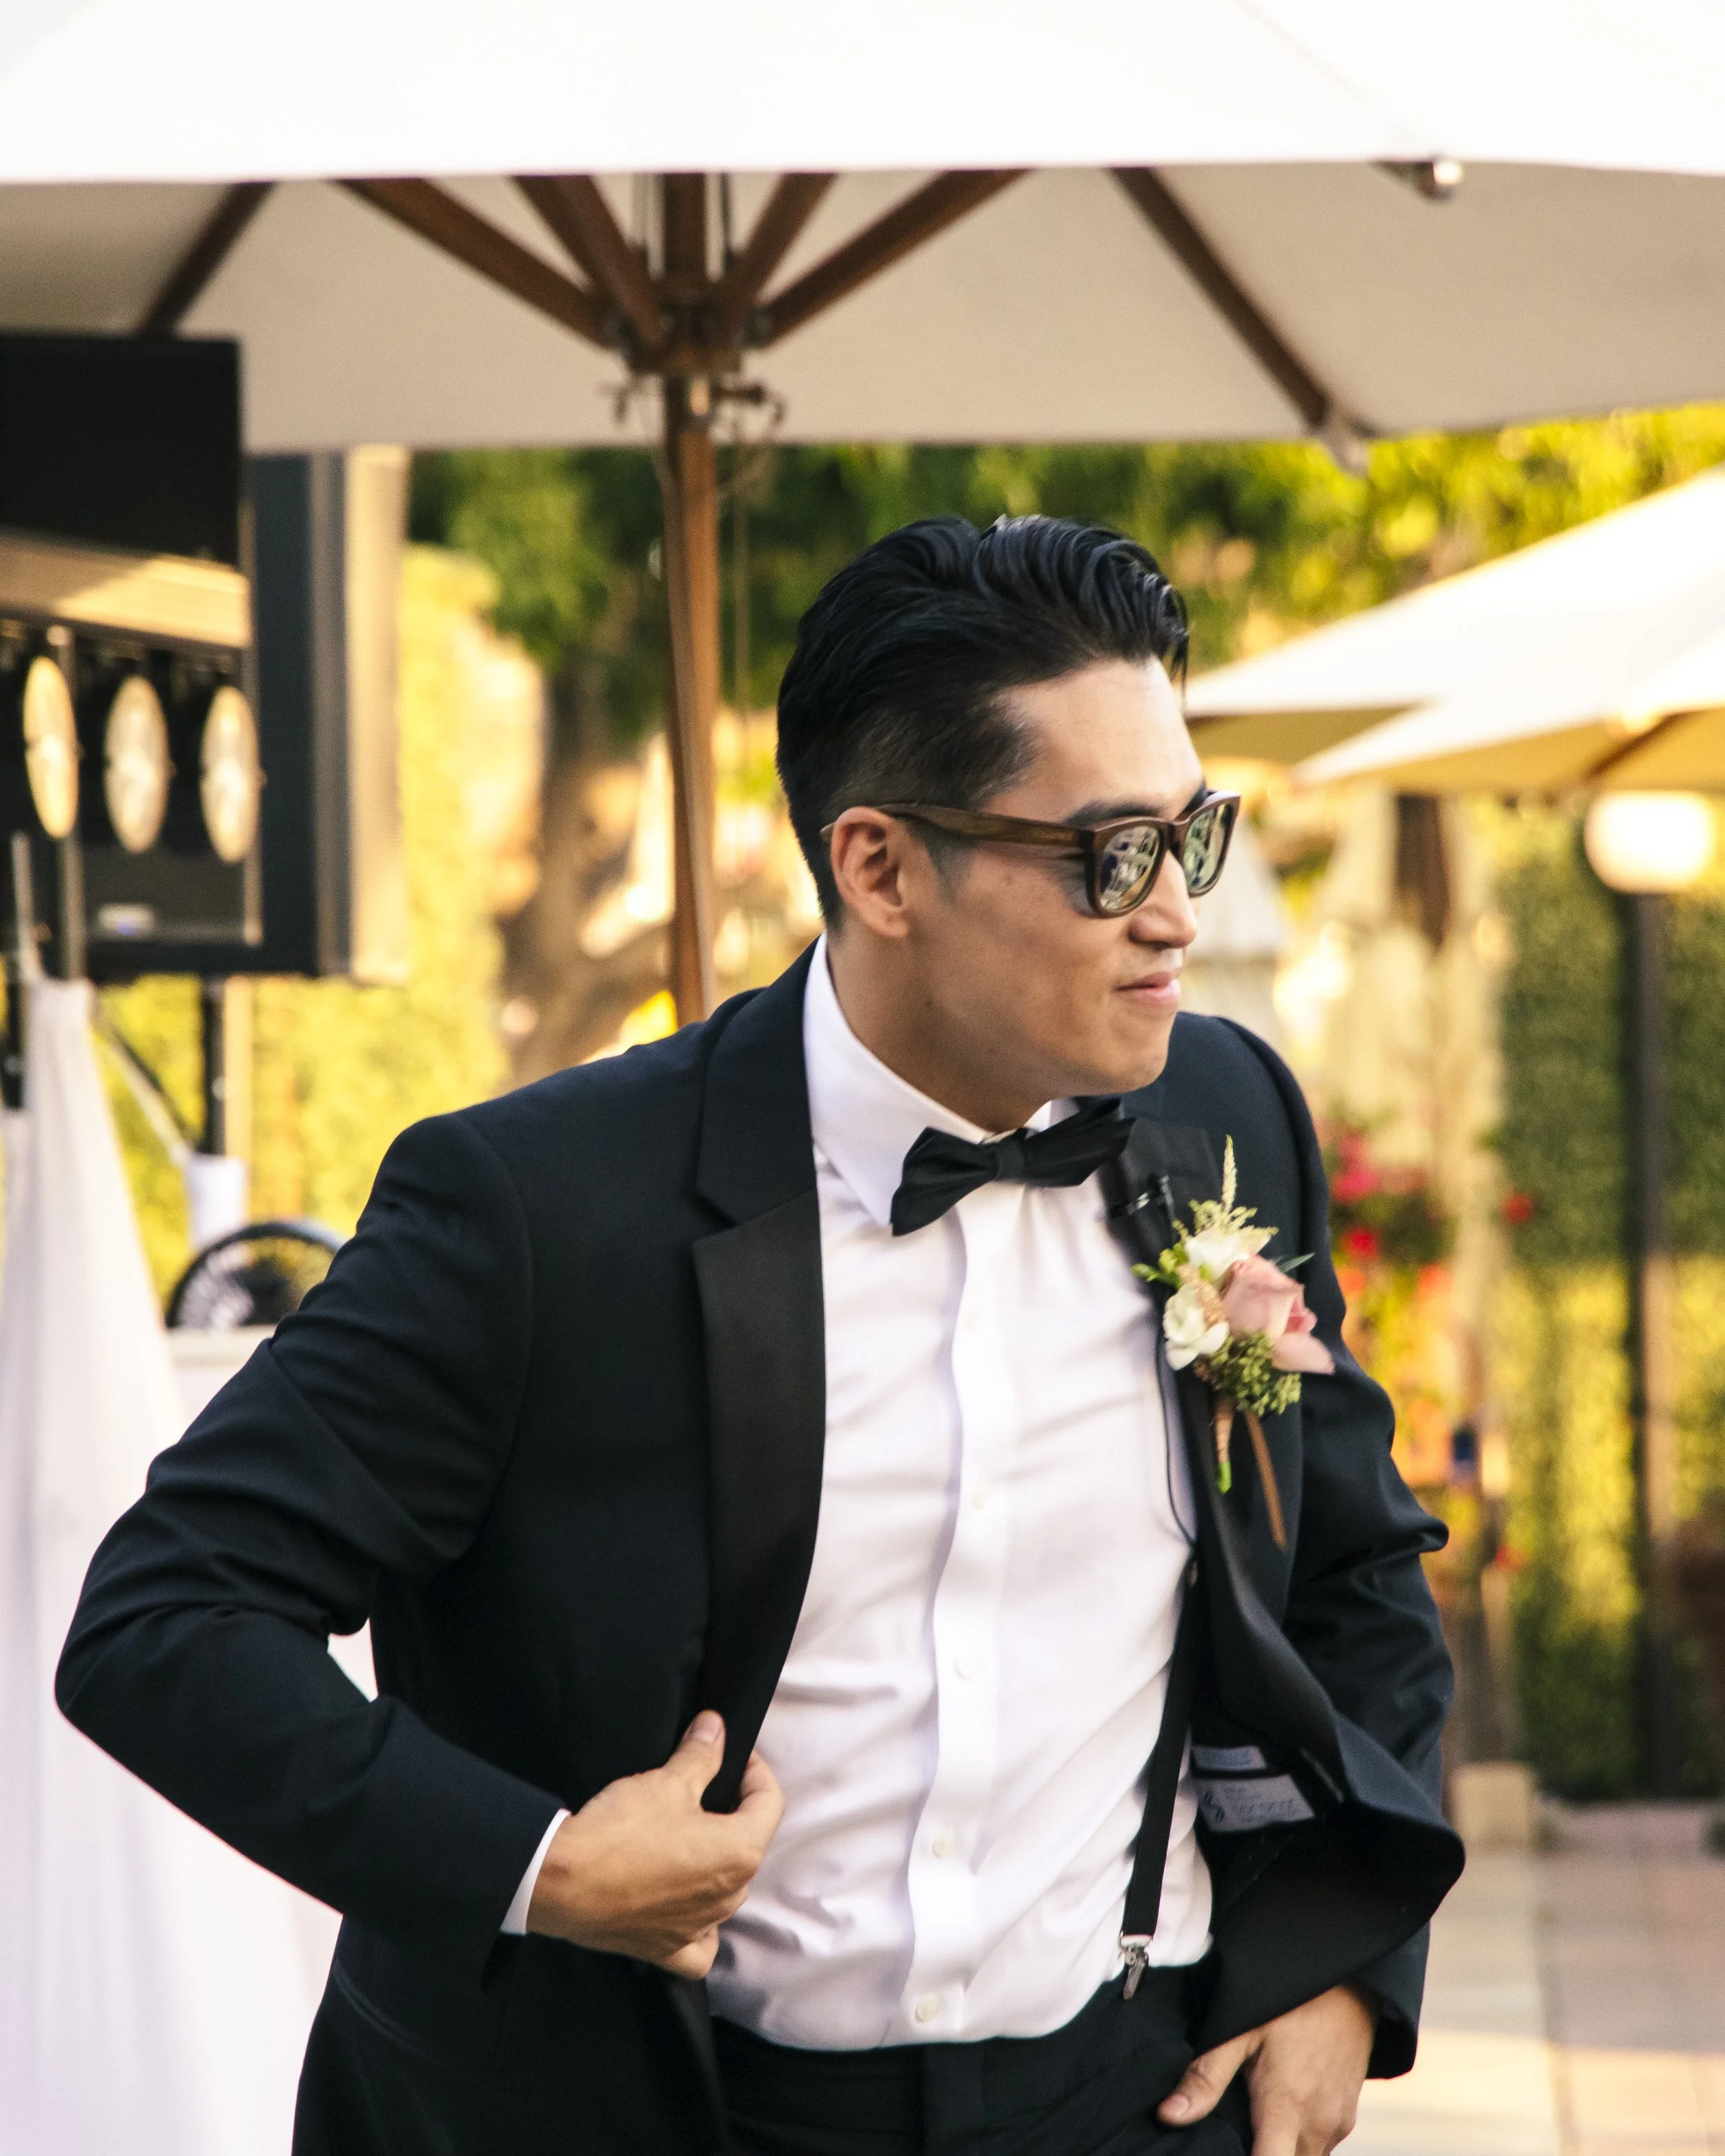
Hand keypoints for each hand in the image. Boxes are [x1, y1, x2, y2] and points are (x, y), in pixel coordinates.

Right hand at [526, 1711, 783, 1976]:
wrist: (564, 1882)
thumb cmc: (623, 1830)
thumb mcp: (667, 1781)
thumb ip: (701, 1755)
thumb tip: (716, 1728)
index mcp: (741, 1853)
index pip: (769, 1803)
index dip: (754, 1770)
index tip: (732, 1754)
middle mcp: (729, 1897)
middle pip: (746, 1846)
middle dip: (732, 1814)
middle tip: (704, 1789)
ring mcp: (699, 1927)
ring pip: (726, 1892)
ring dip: (715, 1863)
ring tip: (688, 1837)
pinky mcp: (665, 1949)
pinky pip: (698, 1944)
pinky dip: (699, 1928)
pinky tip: (687, 1909)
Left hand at [1157, 1983, 1375, 2154]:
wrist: (1347, 1982)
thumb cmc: (1290, 2002)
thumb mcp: (1240, 2031)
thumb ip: (1207, 2077)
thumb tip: (1169, 2115)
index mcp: (1286, 2107)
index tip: (1227, 2148)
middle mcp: (1317, 2124)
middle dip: (1260, 2154)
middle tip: (1237, 2129)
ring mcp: (1338, 2123)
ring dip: (1282, 2149)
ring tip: (1257, 2120)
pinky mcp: (1348, 2117)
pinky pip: (1321, 2146)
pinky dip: (1299, 2141)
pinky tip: (1282, 2114)